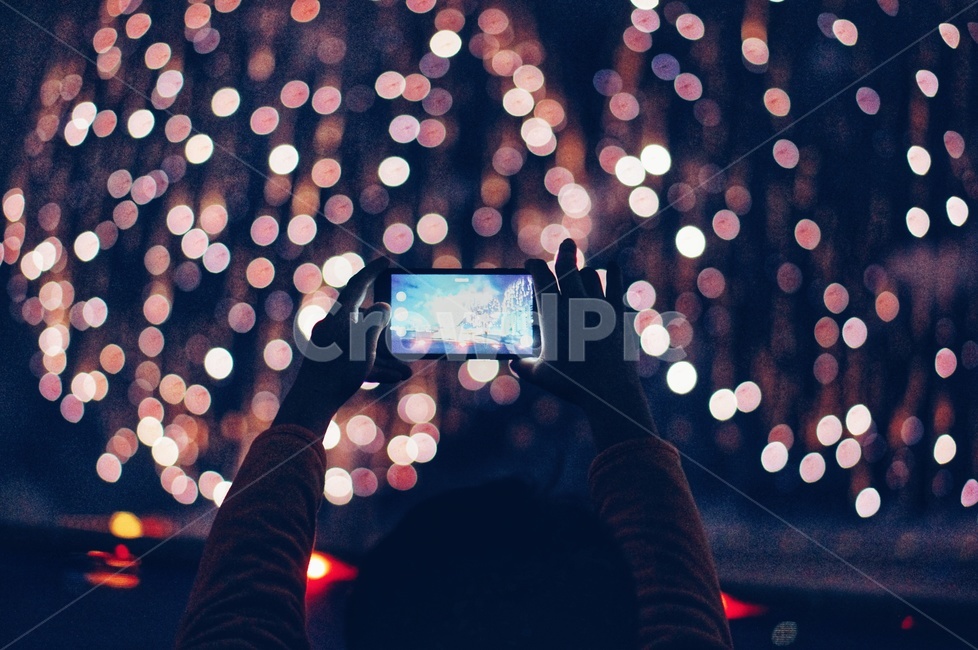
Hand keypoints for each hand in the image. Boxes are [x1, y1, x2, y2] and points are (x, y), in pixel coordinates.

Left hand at [274, 258, 410, 432]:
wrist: (313, 402)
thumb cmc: (339, 369)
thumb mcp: (365, 341)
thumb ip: (376, 320)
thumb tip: (382, 305)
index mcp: (339, 315)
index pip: (358, 285)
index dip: (372, 271)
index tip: (385, 262)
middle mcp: (335, 326)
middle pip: (366, 320)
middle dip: (389, 333)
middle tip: (405, 338)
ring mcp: (334, 345)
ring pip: (367, 343)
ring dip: (388, 356)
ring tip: (407, 369)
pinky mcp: (334, 362)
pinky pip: (360, 358)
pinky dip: (377, 365)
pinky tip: (396, 376)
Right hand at [511, 239, 656, 447]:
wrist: (609, 392)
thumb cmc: (573, 385)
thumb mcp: (541, 376)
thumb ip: (524, 366)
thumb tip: (513, 363)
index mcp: (552, 314)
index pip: (540, 277)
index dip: (534, 266)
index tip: (531, 263)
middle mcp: (575, 303)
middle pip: (568, 266)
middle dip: (565, 252)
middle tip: (566, 244)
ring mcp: (598, 306)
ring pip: (591, 275)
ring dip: (584, 272)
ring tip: (581, 273)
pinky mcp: (618, 313)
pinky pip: (616, 285)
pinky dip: (614, 273)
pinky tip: (612, 267)